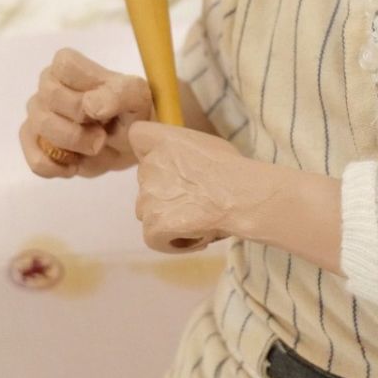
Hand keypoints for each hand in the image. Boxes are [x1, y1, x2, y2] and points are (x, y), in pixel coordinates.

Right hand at [19, 48, 153, 177]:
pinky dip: (56, 166)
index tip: (102, 109)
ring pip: (41, 126)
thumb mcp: (137, 97)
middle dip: (82, 120)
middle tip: (103, 133)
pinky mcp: (34, 143)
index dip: (84, 91)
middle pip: (50, 98)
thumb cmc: (132, 111)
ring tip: (95, 147)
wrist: (130, 144)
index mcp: (69, 66)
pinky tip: (75, 164)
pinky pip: (34, 158)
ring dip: (73, 144)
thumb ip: (117, 94)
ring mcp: (38, 114)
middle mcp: (48, 86)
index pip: (64, 66)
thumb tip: (89, 105)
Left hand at [129, 121, 250, 252]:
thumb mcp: (209, 146)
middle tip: (195, 201)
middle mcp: (149, 165)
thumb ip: (184, 152)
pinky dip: (173, 242)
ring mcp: (147, 197)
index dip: (147, 150)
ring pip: (149, 212)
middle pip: (146, 182)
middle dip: (165, 193)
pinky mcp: (153, 225)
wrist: (240, 196)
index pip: (138, 134)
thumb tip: (183, 165)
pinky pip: (155, 238)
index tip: (164, 163)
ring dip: (169, 219)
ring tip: (200, 221)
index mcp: (164, 141)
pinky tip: (197, 236)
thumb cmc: (233, 170)